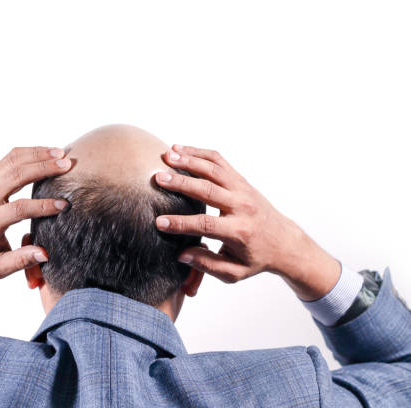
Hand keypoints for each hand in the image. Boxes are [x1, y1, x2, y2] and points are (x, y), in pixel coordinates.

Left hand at [0, 146, 71, 290]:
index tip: (65, 204)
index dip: (43, 206)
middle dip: (44, 168)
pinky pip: (11, 157)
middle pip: (16, 175)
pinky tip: (49, 151)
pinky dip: (31, 151)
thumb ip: (20, 261)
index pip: (19, 209)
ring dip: (39, 154)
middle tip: (67, 165)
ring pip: (14, 161)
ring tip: (62, 153)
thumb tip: (44, 254)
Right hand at [154, 144, 340, 300]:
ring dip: (189, 161)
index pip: (206, 224)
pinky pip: (219, 161)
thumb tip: (181, 255)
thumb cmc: (255, 258)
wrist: (283, 241)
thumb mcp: (234, 272)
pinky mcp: (240, 180)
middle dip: (181, 183)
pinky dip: (199, 153)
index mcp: (239, 231)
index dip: (181, 223)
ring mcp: (242, 189)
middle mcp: (242, 206)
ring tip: (166, 155)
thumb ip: (207, 265)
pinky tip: (179, 150)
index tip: (159, 222)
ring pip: (213, 169)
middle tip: (158, 178)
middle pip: (208, 190)